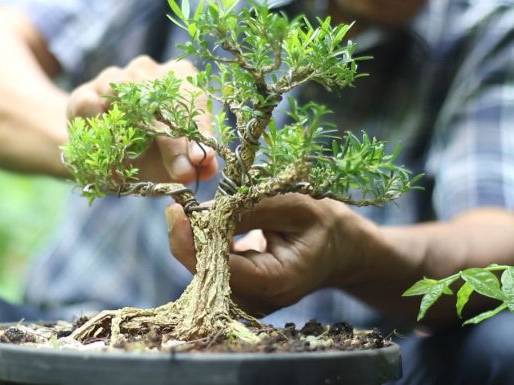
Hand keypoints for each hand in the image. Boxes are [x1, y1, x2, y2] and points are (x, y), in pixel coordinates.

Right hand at [66, 55, 217, 183]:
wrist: (99, 154)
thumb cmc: (146, 156)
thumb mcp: (172, 164)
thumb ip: (194, 164)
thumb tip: (210, 166)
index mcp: (178, 81)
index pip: (194, 100)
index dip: (201, 131)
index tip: (202, 159)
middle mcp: (147, 72)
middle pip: (163, 98)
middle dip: (174, 141)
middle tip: (182, 171)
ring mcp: (114, 79)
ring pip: (125, 92)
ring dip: (135, 127)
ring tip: (143, 156)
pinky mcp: (84, 94)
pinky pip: (90, 104)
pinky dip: (99, 123)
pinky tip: (107, 142)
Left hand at [166, 194, 377, 314]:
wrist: (342, 251)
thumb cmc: (324, 224)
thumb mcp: (293, 204)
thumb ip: (248, 208)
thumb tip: (199, 213)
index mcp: (276, 281)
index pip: (221, 267)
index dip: (193, 240)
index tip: (177, 210)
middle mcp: (258, 302)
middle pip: (206, 273)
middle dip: (190, 238)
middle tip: (183, 206)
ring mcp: (247, 304)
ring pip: (203, 272)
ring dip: (196, 241)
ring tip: (201, 213)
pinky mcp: (239, 297)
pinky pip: (210, 271)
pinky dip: (206, 246)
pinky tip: (212, 227)